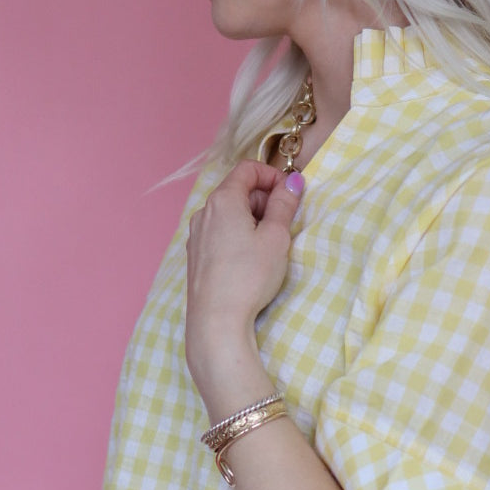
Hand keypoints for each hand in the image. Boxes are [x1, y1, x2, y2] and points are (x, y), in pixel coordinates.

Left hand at [185, 161, 303, 409]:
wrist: (216, 320)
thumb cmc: (249, 277)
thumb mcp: (276, 237)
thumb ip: (284, 205)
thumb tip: (293, 182)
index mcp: (223, 200)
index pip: (248, 169)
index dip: (272, 176)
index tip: (289, 194)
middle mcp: (204, 212)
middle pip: (238, 190)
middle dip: (264, 200)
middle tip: (284, 223)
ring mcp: (196, 235)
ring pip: (228, 213)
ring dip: (252, 219)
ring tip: (269, 245)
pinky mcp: (196, 256)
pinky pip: (219, 233)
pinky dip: (237, 235)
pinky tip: (250, 260)